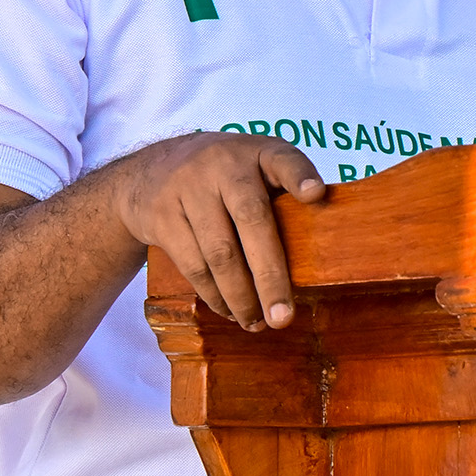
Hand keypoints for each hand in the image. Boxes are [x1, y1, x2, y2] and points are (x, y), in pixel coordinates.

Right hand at [104, 133, 327, 329]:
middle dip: (270, 275)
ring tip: (257, 323)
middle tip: (283, 318)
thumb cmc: (222, 178)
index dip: (299, 176)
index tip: (316, 195)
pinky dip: (214, 295)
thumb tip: (325, 249)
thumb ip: (283, 195)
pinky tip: (229, 310)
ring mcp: (188, 188)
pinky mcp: (161, 215)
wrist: (149, 171)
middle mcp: (223, 165)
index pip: (283, 159)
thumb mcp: (253, 169)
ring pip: (219, 253)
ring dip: (241, 297)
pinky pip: (193, 265)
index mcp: (257, 152)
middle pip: (251, 220)